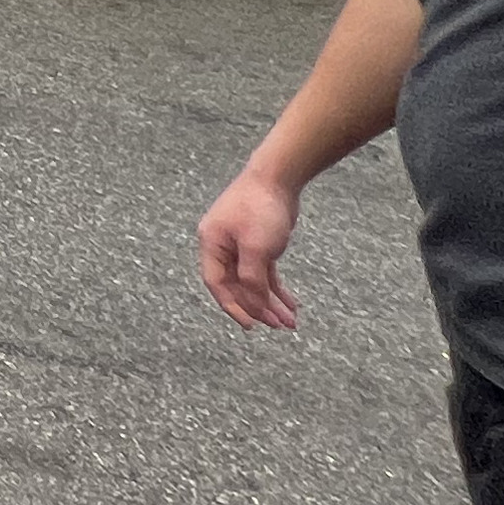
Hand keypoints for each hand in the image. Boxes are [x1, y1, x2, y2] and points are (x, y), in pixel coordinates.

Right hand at [198, 165, 303, 328]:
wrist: (277, 178)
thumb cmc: (260, 207)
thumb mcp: (256, 246)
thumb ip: (251, 277)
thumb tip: (254, 301)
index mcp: (212, 244)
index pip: (217, 284)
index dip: (233, 307)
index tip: (251, 326)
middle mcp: (222, 247)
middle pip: (236, 286)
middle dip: (258, 308)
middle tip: (278, 326)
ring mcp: (240, 246)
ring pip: (253, 282)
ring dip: (270, 302)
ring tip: (290, 321)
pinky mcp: (258, 244)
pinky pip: (264, 273)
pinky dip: (277, 289)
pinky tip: (291, 303)